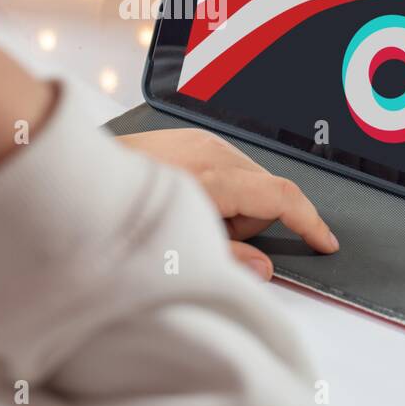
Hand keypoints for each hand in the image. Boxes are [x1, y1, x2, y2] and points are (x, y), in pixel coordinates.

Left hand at [118, 128, 337, 279]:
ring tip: (194, 219)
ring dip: (234, 205)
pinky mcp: (189, 137)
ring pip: (246, 179)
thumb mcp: (179, 250)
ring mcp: (199, 139)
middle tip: (215, 239)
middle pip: (265, 191)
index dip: (310, 222)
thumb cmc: (122, 216)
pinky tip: (190, 202)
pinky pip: (224, 167)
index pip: (282, 196)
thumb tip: (264, 268)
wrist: (77, 178)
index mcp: (214, 178)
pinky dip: (219, 190)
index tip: (327, 243)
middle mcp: (211, 150)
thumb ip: (229, 258)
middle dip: (253, 220)